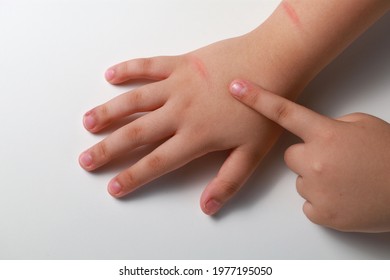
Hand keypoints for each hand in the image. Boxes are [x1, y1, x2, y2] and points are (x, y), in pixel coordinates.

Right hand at [79, 37, 282, 214]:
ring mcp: (178, 85)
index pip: (156, 162)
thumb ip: (228, 181)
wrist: (273, 64)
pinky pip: (148, 66)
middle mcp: (180, 112)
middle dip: (108, 149)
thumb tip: (207, 208)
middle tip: (86, 159)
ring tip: (88, 123)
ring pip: (135, 101)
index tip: (113, 186)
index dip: (132, 177)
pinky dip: (128, 70)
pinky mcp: (181, 64)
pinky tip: (111, 75)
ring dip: (109, 112)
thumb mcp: (251, 153)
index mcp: (195, 136)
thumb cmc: (263, 110)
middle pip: (136, 134)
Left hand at [230, 79, 389, 231]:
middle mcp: (315, 160)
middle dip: (307, 157)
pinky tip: (345, 197)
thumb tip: (313, 134)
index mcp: (326, 134)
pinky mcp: (321, 214)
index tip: (235, 86)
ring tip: (346, 181)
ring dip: (316, 180)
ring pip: (300, 181)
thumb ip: (331, 125)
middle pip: (290, 156)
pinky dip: (322, 201)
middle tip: (335, 161)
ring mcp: (316, 189)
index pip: (284, 112)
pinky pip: (308, 203)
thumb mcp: (363, 126)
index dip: (256, 98)